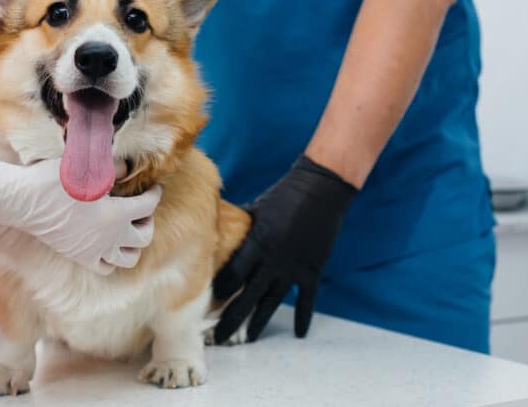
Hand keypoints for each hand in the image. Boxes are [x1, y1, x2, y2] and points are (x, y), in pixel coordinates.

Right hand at [0, 150, 160, 274]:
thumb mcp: (87, 167)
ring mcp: (95, 250)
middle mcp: (109, 237)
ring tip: (128, 230)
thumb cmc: (53, 179)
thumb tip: (128, 169)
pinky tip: (108, 244)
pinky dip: (112, 259)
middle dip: (148, 222)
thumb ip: (113, 168)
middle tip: (141, 210)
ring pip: (129, 258)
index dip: (154, 195)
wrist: (24, 200)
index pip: (148, 207)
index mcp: (115, 214)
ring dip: (134, 245)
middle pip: (144, 237)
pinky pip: (105, 267)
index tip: (153, 188)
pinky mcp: (79, 256)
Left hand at [212, 155, 356, 342]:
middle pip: (249, 296)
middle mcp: (274, 260)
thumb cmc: (282, 196)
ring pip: (273, 302)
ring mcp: (294, 268)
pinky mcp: (313, 270)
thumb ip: (238, 227)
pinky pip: (306, 299)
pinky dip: (304, 317)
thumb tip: (214, 231)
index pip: (233, 274)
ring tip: (249, 339)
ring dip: (259, 322)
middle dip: (232, 318)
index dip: (220, 291)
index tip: (207, 303)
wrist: (320, 190)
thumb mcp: (254, 209)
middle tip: (219, 337)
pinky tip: (300, 334)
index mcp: (256, 243)